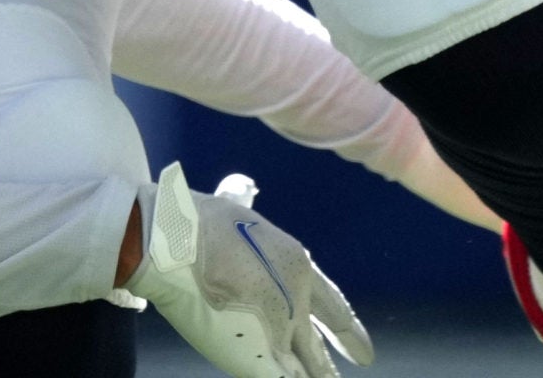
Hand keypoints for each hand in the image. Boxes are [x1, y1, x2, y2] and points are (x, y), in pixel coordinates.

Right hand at [130, 163, 372, 377]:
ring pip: (301, 372)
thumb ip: (245, 204)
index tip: (365, 354)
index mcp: (297, 267)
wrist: (177, 243)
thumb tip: (243, 185)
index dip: (350, 334)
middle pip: (317, 350)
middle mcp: (296, 305)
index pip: (334, 308)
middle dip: (328, 369)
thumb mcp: (236, 208)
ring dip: (308, 377)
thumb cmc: (200, 222)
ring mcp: (277, 333)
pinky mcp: (255, 356)